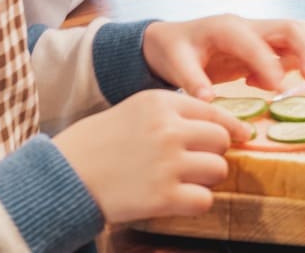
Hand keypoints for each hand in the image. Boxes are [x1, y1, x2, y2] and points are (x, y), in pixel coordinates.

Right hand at [52, 90, 248, 222]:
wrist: (65, 174)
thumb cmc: (99, 142)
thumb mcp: (135, 110)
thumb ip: (173, 113)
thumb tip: (222, 127)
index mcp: (161, 102)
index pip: (214, 110)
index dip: (229, 126)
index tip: (240, 136)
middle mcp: (169, 129)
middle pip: (221, 140)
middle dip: (213, 154)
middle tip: (194, 163)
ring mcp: (168, 163)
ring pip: (219, 170)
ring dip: (206, 179)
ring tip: (182, 182)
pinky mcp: (164, 197)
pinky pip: (205, 200)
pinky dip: (195, 203)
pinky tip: (176, 200)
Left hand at [142, 15, 304, 99]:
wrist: (166, 43)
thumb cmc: (171, 48)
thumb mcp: (175, 63)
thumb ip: (192, 81)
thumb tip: (208, 101)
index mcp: (226, 28)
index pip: (256, 43)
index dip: (269, 64)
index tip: (277, 88)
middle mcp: (245, 28)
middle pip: (288, 29)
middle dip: (304, 50)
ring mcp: (252, 38)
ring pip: (290, 40)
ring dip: (298, 61)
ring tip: (278, 88)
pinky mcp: (254, 51)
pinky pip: (280, 55)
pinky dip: (282, 70)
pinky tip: (259, 85)